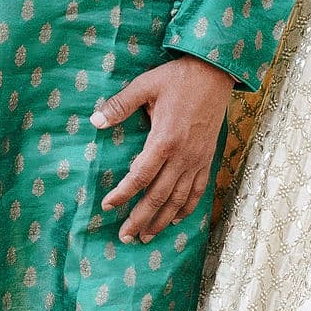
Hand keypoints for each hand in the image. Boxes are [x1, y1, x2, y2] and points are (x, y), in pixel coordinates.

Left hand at [94, 53, 235, 243]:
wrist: (215, 73)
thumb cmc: (178, 78)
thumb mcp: (145, 85)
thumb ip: (120, 105)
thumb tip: (94, 120)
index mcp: (164, 140)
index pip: (140, 176)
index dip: (123, 194)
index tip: (107, 206)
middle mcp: (182, 156)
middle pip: (159, 196)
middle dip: (140, 219)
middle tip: (124, 236)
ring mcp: (197, 160)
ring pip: (179, 199)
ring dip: (162, 220)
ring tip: (146, 236)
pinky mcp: (207, 158)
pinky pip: (198, 190)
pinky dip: (187, 208)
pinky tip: (175, 220)